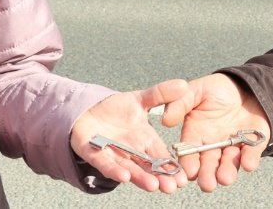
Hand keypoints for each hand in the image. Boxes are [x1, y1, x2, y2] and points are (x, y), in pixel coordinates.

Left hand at [71, 79, 189, 193]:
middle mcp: (131, 151)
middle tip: (170, 187)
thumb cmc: (116, 109)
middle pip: (147, 167)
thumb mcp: (140, 98)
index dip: (171, 166)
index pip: (161, 156)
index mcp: (145, 139)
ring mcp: (113, 154)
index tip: (182, 178)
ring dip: (140, 178)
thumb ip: (161, 94)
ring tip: (152, 185)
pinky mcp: (94, 153)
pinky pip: (105, 164)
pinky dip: (114, 171)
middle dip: (159, 178)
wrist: (88, 109)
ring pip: (129, 169)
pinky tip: (124, 177)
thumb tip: (183, 84)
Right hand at [161, 73, 270, 191]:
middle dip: (207, 176)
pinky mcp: (252, 145)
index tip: (189, 172)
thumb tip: (165, 120)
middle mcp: (212, 145)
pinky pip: (250, 154)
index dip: (188, 164)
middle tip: (207, 184)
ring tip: (225, 178)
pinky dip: (250, 160)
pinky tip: (248, 164)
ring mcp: (232, 146)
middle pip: (208, 165)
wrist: (244, 85)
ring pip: (228, 164)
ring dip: (227, 172)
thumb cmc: (217, 89)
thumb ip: (180, 103)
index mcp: (195, 134)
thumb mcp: (196, 90)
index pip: (189, 153)